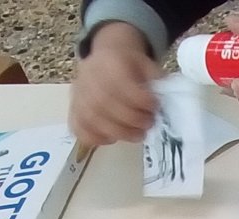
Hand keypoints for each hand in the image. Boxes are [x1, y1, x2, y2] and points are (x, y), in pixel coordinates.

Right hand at [70, 22, 159, 145]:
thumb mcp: (145, 63)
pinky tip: (113, 138)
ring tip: (138, 135)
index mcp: (108, 62)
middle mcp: (88, 77)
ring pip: (93, 119)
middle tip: (149, 124)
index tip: (155, 106)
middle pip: (106, 103)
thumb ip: (155, 77)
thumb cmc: (128, 66)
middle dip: (132, 119)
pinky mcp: (74, 111)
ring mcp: (78, 96)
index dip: (141, 99)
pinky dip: (96, 138)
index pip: (121, 83)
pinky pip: (80, 130)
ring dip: (120, 132)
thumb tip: (164, 96)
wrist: (104, 60)